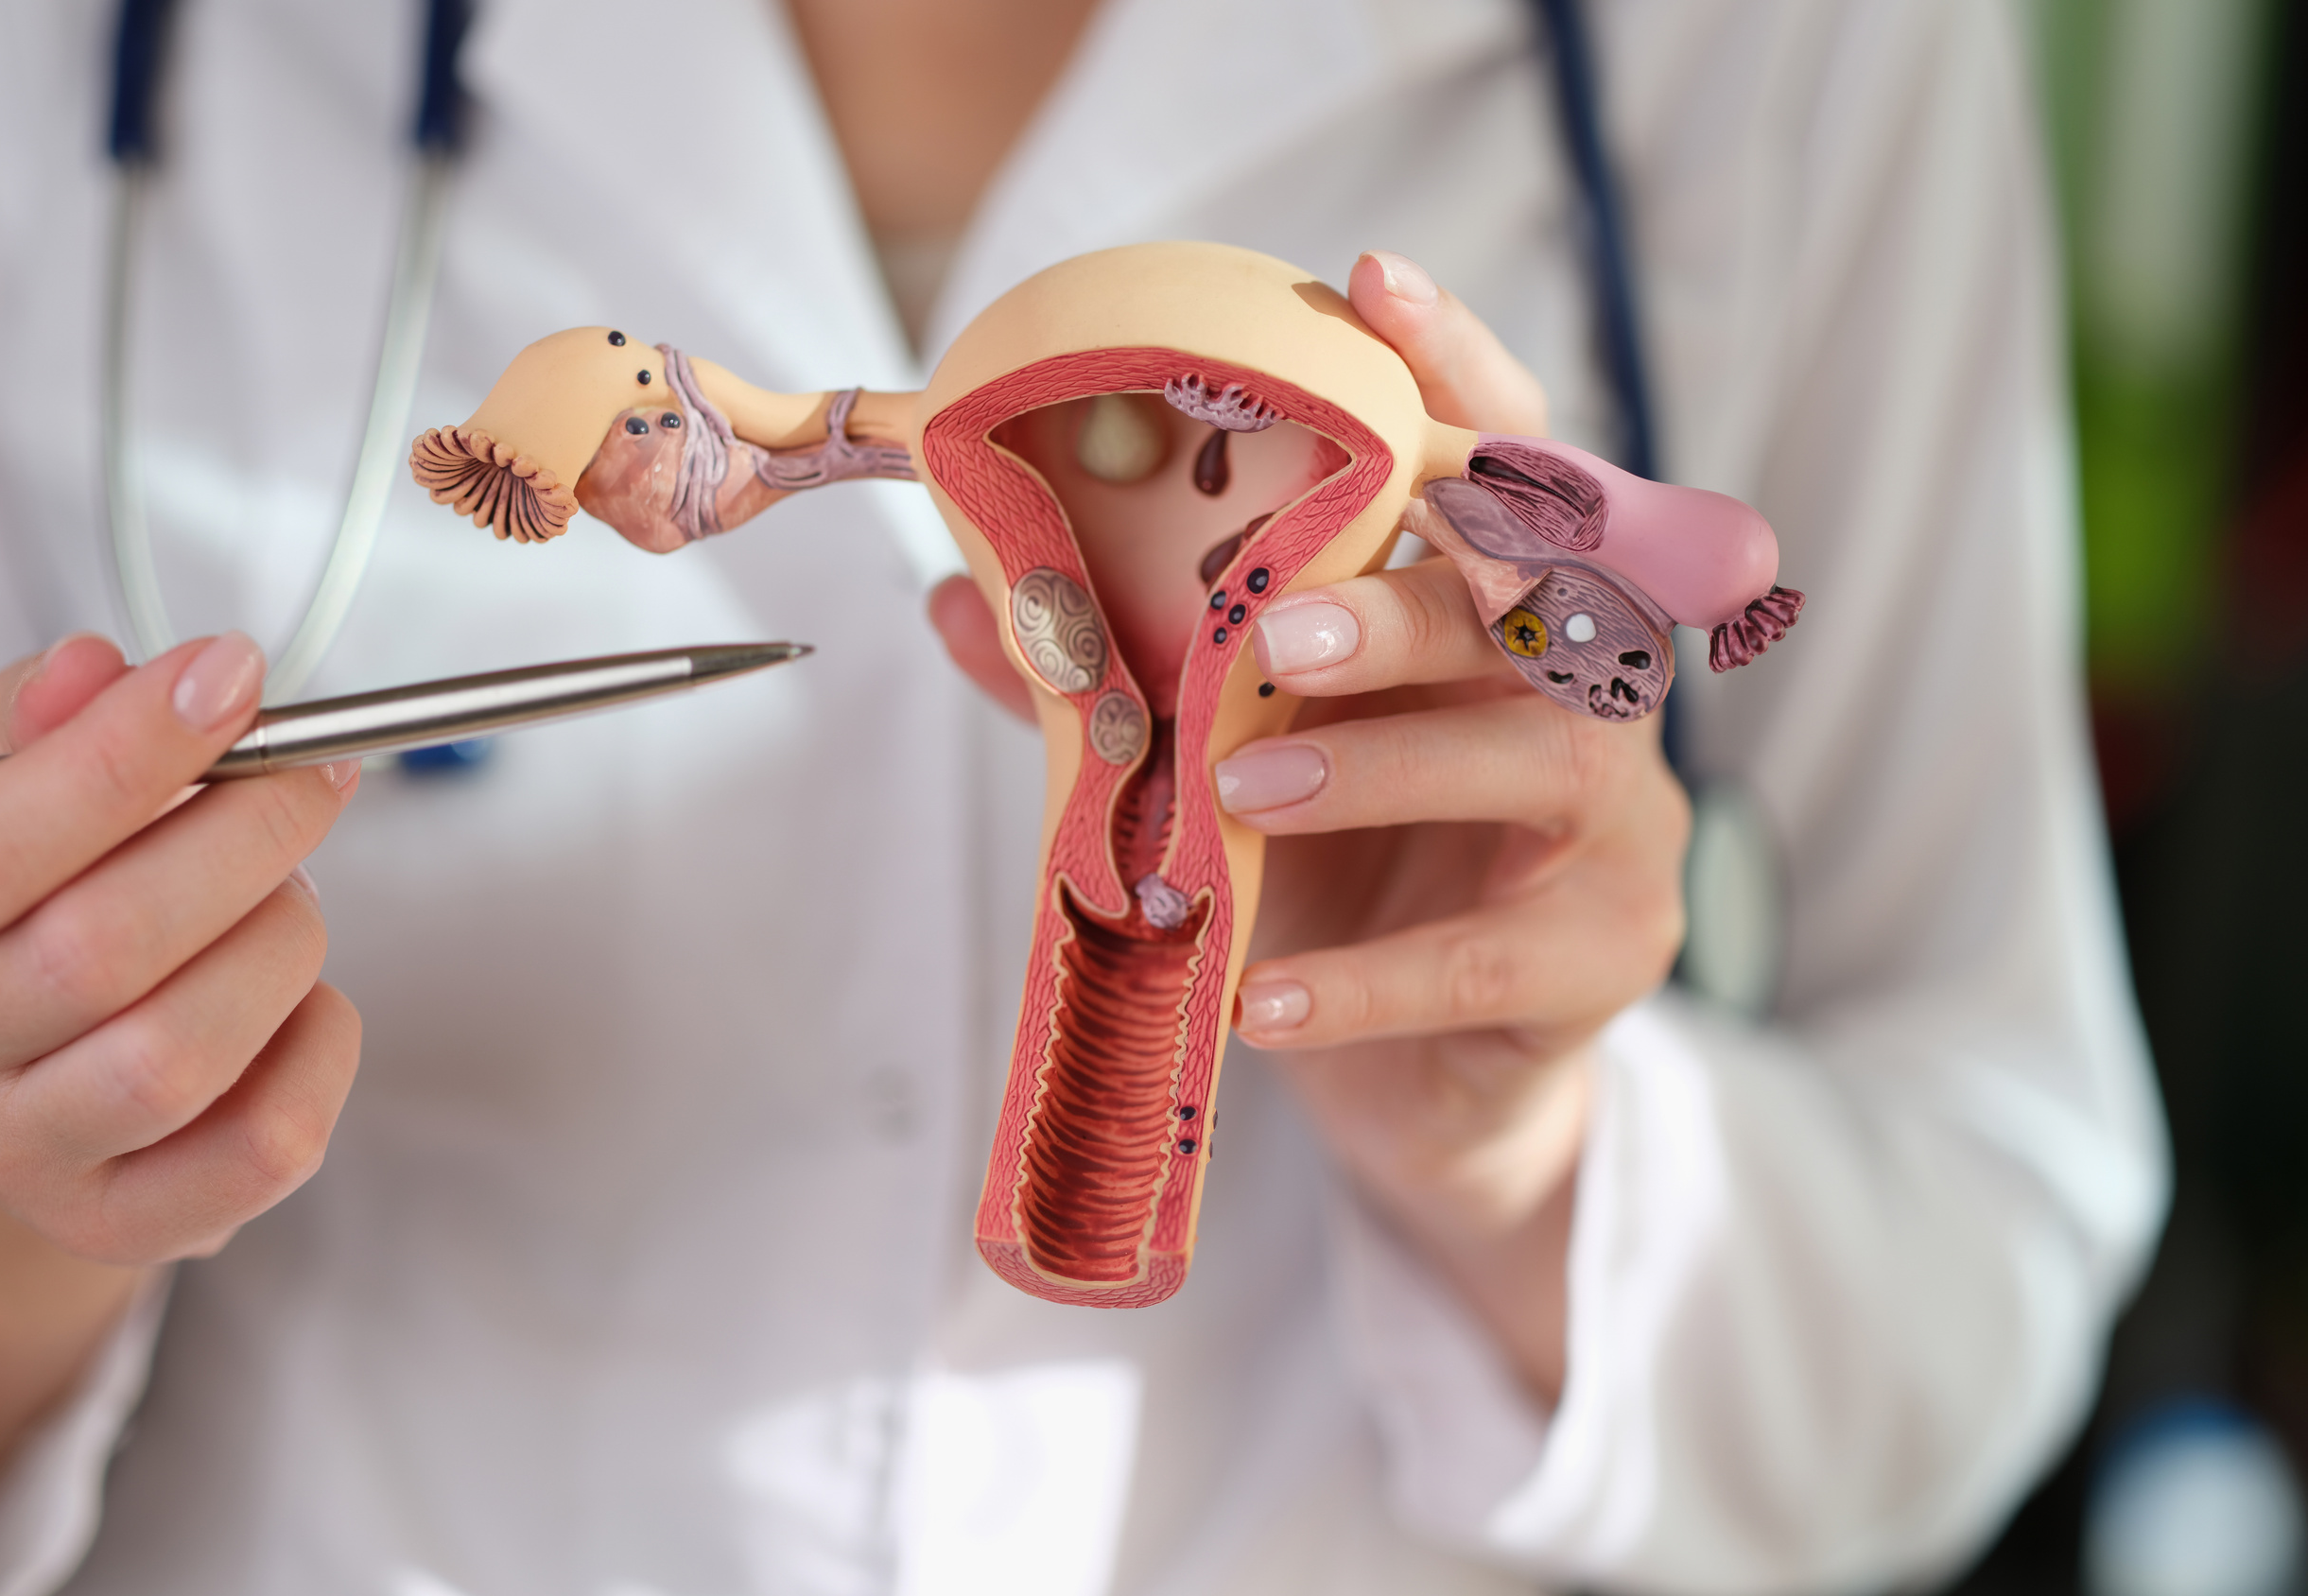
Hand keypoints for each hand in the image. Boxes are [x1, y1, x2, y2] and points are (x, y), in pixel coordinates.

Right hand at [0, 632, 362, 1530]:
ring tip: (293, 895)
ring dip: (278, 944)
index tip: (233, 676)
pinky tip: (310, 999)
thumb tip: (87, 674)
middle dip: (240, 838)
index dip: (121, 755)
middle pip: (95, 950)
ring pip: (175, 1056)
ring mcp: (12, 1150)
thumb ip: (42, 715)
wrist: (24, 1067)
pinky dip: (318, 1053)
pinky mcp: (117, 1222)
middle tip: (311, 775)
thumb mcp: (5, 779)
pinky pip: (257, 1148)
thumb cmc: (32, 889)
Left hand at [925, 253, 1685, 1397]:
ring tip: (1249, 792)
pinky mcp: (1609, 954)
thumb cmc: (1330, 880)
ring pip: (1543, 755)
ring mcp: (1616, 822)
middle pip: (1534, 599)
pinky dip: (1372, 976)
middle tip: (1273, 626)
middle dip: (1405, 596)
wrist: (1421, 1082)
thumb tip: (968, 598)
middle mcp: (1581, 687)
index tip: (1372, 284)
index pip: (1498, 461)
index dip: (1452, 370)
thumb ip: (1117, 684)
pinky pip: (1498, 956)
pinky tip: (1264, 999)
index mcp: (1489, 612)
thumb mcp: (1220, 769)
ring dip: (1388, 763)